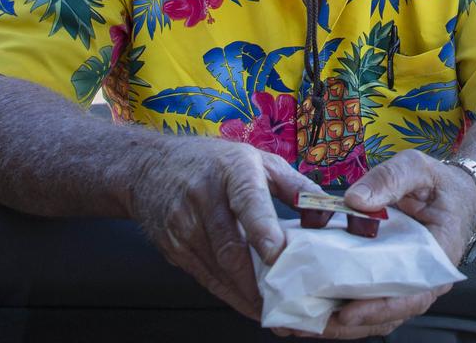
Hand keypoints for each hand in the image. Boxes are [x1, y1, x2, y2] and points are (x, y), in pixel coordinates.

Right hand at [127, 136, 319, 320]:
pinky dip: (230, 295)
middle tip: (288, 307)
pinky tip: (250, 304)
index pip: (247, 201)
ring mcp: (183, 226)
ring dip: (247, 297)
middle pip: (231, 247)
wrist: (148, 167)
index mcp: (232, 171)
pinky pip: (206, 278)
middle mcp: (203, 198)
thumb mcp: (257, 160)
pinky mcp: (173, 248)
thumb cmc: (212, 162)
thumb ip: (295, 185)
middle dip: (259, 283)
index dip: (261, 229)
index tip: (276, 255)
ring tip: (277, 315)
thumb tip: (327, 213)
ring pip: (218, 271)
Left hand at [308, 149, 475, 338]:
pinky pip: (367, 300)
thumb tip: (355, 200)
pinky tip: (310, 306)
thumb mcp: (417, 168)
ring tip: (300, 323)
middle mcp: (424, 279)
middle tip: (307, 323)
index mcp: (438, 257)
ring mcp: (406, 283)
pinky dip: (340, 307)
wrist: (454, 192)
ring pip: (374, 315)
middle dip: (347, 324)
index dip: (379, 308)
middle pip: (387, 314)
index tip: (347, 312)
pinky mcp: (389, 279)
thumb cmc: (440, 183)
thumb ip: (389, 179)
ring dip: (339, 323)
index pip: (412, 295)